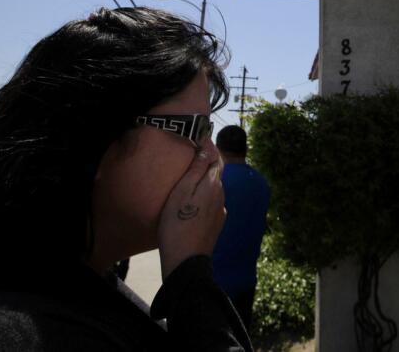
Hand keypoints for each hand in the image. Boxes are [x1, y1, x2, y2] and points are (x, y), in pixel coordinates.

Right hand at [158, 137, 225, 278]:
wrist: (186, 260)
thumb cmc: (177, 224)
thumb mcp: (181, 192)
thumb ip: (195, 170)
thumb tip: (207, 148)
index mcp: (213, 184)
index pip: (217, 159)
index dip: (210, 148)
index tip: (201, 140)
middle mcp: (222, 196)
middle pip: (217, 174)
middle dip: (208, 163)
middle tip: (195, 155)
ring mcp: (221, 211)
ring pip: (216, 189)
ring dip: (207, 181)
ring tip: (193, 178)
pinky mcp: (217, 224)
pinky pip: (214, 203)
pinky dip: (207, 197)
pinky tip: (197, 202)